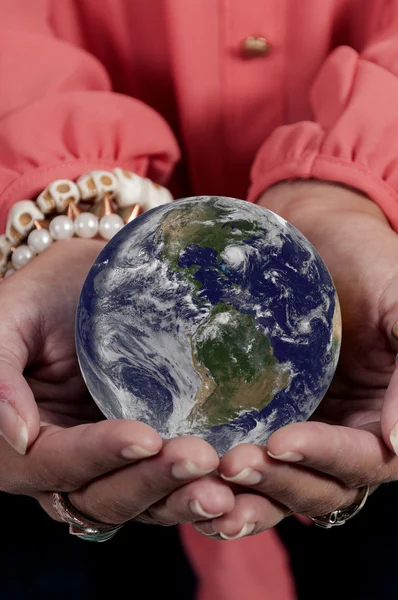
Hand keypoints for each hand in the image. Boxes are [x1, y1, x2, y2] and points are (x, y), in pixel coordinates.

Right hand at [0, 239, 233, 526]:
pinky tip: (232, 493)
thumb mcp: (9, 319)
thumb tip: (18, 437)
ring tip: (224, 489)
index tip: (146, 437)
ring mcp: (102, 464)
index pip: (55, 462)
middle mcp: (59, 465)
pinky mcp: (138, 455)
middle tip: (201, 459)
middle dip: (151, 482)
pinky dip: (192, 495)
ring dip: (179, 499)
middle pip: (100, 495)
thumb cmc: (45, 293)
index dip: (98, 455)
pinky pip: (161, 488)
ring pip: (137, 503)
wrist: (87, 283)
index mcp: (16, 443)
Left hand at [193, 181, 397, 538]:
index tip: (280, 440)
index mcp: (385, 414)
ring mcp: (306, 426)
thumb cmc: (368, 262)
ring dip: (252, 493)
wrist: (316, 235)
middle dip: (281, 481)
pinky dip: (230, 479)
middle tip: (234, 462)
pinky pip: (253, 458)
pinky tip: (195, 479)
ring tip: (212, 483)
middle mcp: (348, 431)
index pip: (366, 459)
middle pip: (322, 486)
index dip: (327, 456)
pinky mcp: (265, 416)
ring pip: (285, 485)